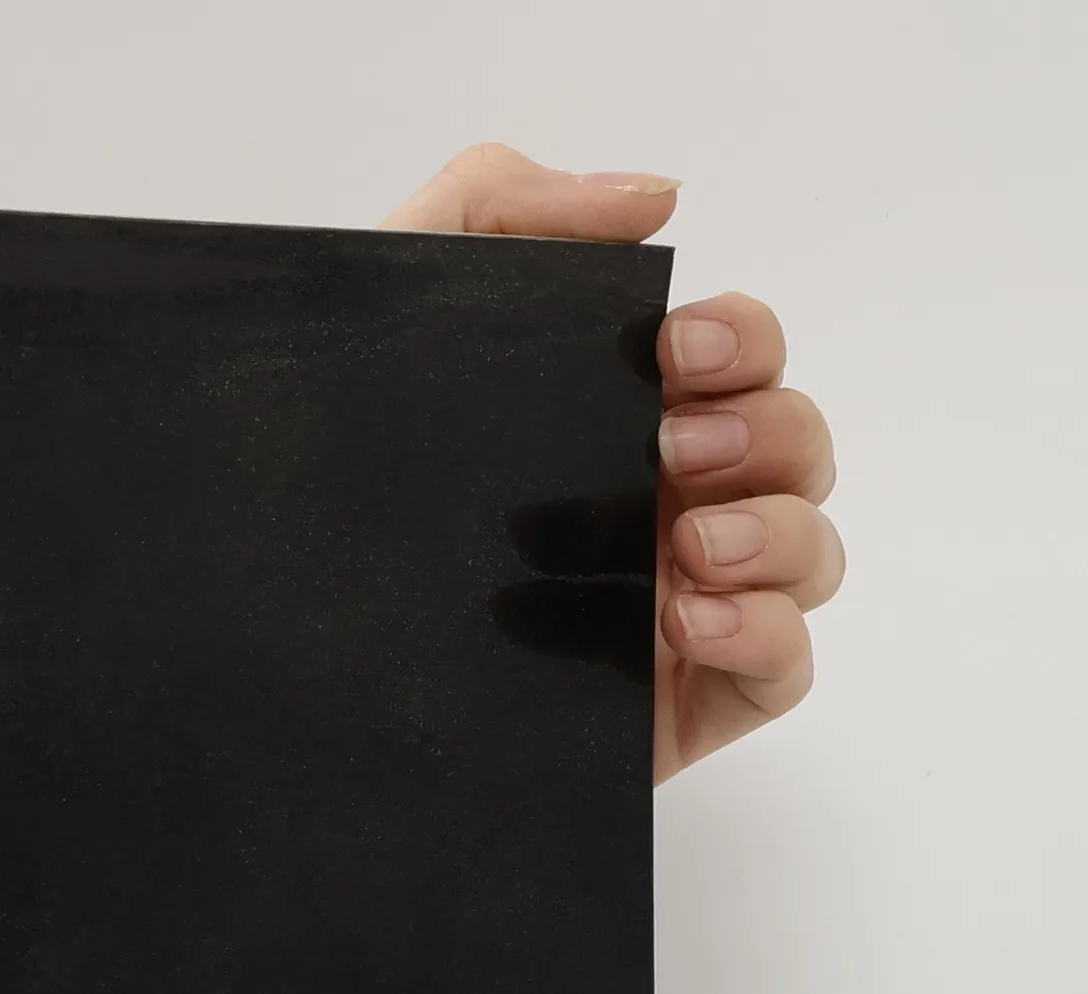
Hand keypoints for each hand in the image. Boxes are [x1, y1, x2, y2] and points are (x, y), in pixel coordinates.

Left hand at [381, 144, 844, 782]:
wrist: (278, 653)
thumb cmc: (322, 480)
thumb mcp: (389, 302)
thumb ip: (498, 205)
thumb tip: (655, 197)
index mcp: (609, 419)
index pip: (738, 356)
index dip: (741, 338)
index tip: (673, 348)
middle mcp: (653, 505)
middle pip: (793, 446)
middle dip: (764, 431)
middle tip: (674, 447)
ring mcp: (673, 606)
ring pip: (810, 552)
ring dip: (777, 533)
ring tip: (685, 546)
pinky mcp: (674, 702)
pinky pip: (785, 666)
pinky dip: (767, 632)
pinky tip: (687, 620)